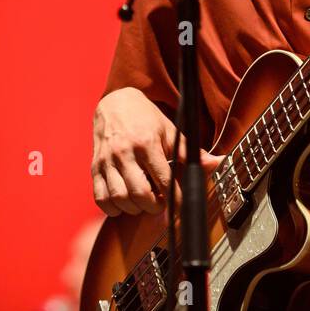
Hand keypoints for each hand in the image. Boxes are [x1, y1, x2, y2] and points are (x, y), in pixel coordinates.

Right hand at [91, 88, 224, 216]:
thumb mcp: (170, 130)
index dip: (174, 199)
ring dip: (134, 208)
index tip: (179, 206)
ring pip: (119, 198)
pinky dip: (112, 208)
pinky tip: (124, 202)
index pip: (163, 179)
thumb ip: (190, 152)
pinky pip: (100, 198)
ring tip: (143, 201)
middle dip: (154, 206)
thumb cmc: (145, 118)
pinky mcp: (94, 167)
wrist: (116, 102)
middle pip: (140, 193)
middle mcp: (125, 153)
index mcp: (147, 143)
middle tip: (160, 202)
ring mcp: (107, 161)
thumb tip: (215, 163)